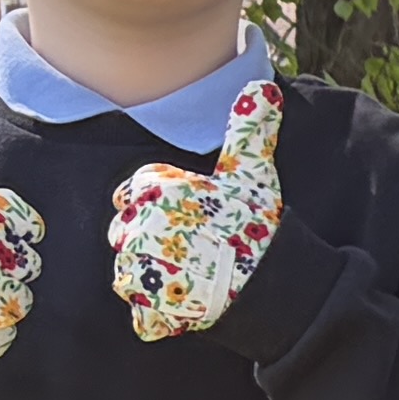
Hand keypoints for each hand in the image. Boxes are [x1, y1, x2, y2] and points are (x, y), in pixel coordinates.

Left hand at [104, 73, 283, 339]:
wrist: (270, 284)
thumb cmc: (257, 223)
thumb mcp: (253, 171)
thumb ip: (250, 129)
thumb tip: (264, 85)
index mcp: (152, 189)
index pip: (137, 193)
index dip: (163, 205)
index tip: (192, 218)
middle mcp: (135, 227)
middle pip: (127, 233)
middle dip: (153, 242)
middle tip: (196, 250)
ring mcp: (139, 271)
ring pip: (131, 272)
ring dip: (156, 277)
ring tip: (194, 277)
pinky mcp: (149, 308)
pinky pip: (143, 313)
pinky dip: (161, 314)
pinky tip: (189, 304)